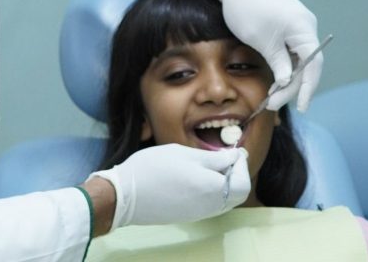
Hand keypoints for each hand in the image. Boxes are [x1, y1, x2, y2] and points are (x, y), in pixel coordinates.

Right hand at [90, 144, 249, 229]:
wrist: (125, 196)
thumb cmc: (153, 168)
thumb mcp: (184, 153)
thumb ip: (214, 158)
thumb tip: (233, 157)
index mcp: (212, 188)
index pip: (242, 181)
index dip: (242, 164)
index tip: (234, 150)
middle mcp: (210, 206)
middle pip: (237, 194)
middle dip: (237, 174)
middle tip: (226, 158)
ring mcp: (199, 214)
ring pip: (225, 201)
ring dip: (225, 183)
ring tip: (211, 166)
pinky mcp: (189, 216)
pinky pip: (211, 205)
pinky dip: (213, 191)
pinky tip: (198, 178)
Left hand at [217, 0, 322, 111]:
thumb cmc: (248, 7)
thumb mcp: (262, 40)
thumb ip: (278, 63)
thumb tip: (288, 83)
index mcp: (304, 29)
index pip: (313, 64)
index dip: (308, 88)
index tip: (302, 107)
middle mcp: (306, 27)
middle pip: (307, 64)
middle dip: (292, 87)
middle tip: (273, 103)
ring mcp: (297, 26)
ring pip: (299, 59)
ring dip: (288, 78)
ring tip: (272, 95)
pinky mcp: (288, 26)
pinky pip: (292, 51)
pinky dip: (284, 66)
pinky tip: (275, 80)